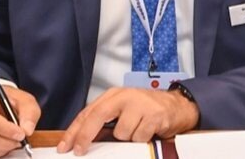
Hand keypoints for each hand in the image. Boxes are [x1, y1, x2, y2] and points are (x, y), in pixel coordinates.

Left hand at [57, 87, 198, 154]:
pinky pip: (138, 137)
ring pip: (121, 132)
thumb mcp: (124, 110)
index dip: (74, 130)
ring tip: (137, 131)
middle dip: (85, 136)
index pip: (89, 112)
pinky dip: (141, 139)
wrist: (179, 106)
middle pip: (98, 115)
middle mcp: (127, 96)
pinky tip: (148, 131)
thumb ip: (104, 120)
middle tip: (80, 151)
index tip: (65, 146)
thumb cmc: (148, 110)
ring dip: (126, 138)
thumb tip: (81, 139)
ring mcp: (141, 104)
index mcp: (115, 94)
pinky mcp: (155, 115)